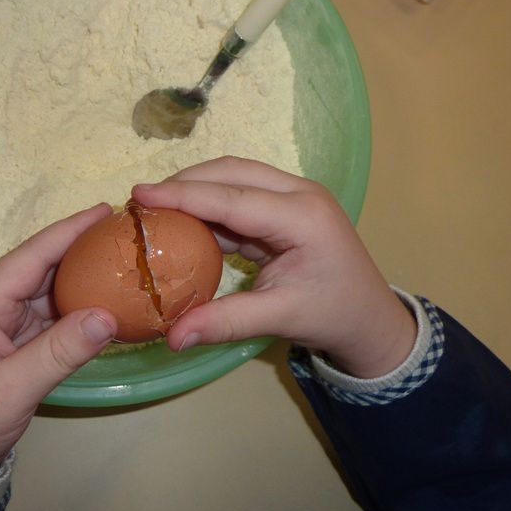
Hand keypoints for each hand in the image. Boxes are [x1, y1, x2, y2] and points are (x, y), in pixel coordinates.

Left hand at [0, 204, 117, 508]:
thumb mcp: (11, 390)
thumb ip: (58, 352)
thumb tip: (108, 315)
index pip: (30, 258)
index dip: (67, 232)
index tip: (105, 211)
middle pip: (41, 268)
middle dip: (80, 249)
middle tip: (126, 234)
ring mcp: (5, 327)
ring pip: (49, 293)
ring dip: (83, 279)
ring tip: (124, 262)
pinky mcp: (16, 347)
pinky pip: (52, 319)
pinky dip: (78, 311)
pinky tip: (106, 305)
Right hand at [131, 156, 415, 378]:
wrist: (370, 318)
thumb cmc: (333, 314)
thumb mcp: (281, 318)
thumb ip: (226, 322)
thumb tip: (173, 337)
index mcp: (303, 216)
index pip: (232, 199)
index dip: (183, 195)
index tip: (140, 192)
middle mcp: (298, 194)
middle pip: (231, 173)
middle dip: (184, 183)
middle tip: (140, 201)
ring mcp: (292, 197)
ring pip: (233, 179)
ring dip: (194, 190)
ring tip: (154, 209)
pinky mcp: (282, 208)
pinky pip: (237, 197)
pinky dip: (208, 207)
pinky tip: (182, 223)